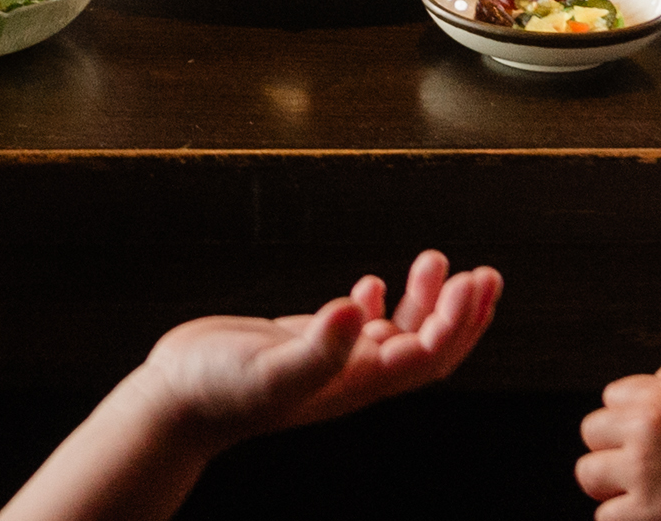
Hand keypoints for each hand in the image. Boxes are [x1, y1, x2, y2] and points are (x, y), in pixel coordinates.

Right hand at [128, 253, 501, 454]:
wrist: (176, 402)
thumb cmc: (219, 392)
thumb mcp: (272, 370)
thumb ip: (319, 346)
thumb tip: (359, 308)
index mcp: (357, 384)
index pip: (428, 356)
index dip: (457, 321)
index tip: (471, 281)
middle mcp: (354, 374)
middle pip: (427, 348)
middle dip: (461, 312)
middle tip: (484, 272)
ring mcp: (332, 360)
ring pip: (397, 333)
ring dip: (424, 300)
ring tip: (436, 259)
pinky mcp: (307, 344)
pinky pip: (357, 326)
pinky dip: (377, 303)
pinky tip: (375, 283)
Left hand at [578, 374, 660, 520]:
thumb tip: (616, 406)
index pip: (613, 397)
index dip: (631, 414)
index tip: (650, 429)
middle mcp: (648, 432)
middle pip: (592, 431)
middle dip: (609, 444)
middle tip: (634, 459)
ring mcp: (646, 477)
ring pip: (591, 476)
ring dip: (610, 482)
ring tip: (639, 487)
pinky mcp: (651, 517)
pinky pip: (609, 515)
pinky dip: (624, 515)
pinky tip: (648, 511)